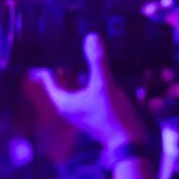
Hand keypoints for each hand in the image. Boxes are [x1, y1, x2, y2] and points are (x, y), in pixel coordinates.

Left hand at [33, 34, 147, 149]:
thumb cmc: (112, 117)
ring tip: (90, 49)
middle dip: (69, 60)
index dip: (51, 59)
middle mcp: (69, 104)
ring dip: (83, 68)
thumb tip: (92, 38)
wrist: (129, 140)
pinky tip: (104, 66)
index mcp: (63, 101)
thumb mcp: (104, 86)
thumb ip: (98, 62)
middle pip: (64, 77)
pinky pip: (90, 87)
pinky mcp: (95, 106)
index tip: (57, 42)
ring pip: (78, 81)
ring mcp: (82, 106)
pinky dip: (94, 77)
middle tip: (75, 40)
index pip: (48, 75)